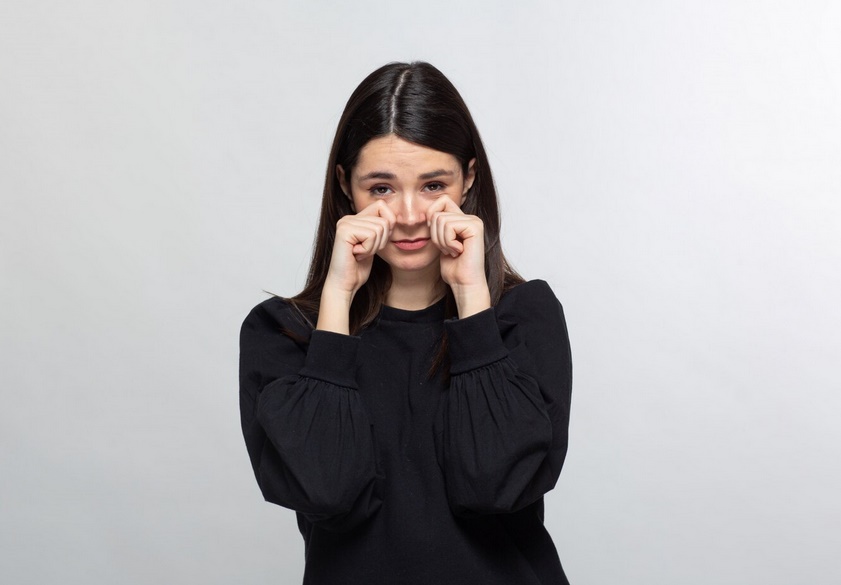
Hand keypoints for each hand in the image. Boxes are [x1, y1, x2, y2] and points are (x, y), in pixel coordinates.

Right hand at [324, 201, 395, 296]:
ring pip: (380, 228)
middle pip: (384, 220)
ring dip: (374, 246)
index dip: (388, 224)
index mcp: (355, 219)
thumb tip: (395, 216)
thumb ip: (380, 228)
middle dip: (381, 241)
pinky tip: (356, 255)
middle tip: (365, 251)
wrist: (344, 284)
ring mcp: (345, 223)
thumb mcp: (374, 244)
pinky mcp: (344, 231)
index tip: (378, 242)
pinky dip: (368, 249)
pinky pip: (371, 235)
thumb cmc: (358, 268)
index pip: (382, 206)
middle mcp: (348, 218)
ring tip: (360, 254)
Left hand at [427, 196, 490, 316]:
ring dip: (442, 240)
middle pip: (437, 212)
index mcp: (462, 219)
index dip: (431, 215)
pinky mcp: (475, 227)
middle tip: (447, 249)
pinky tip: (458, 251)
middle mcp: (470, 218)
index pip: (441, 201)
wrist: (464, 283)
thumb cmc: (453, 268)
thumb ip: (437, 226)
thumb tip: (424, 214)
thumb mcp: (440, 242)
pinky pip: (449, 226)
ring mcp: (474, 221)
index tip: (434, 235)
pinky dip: (448, 242)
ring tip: (453, 251)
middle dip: (435, 234)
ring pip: (441, 220)